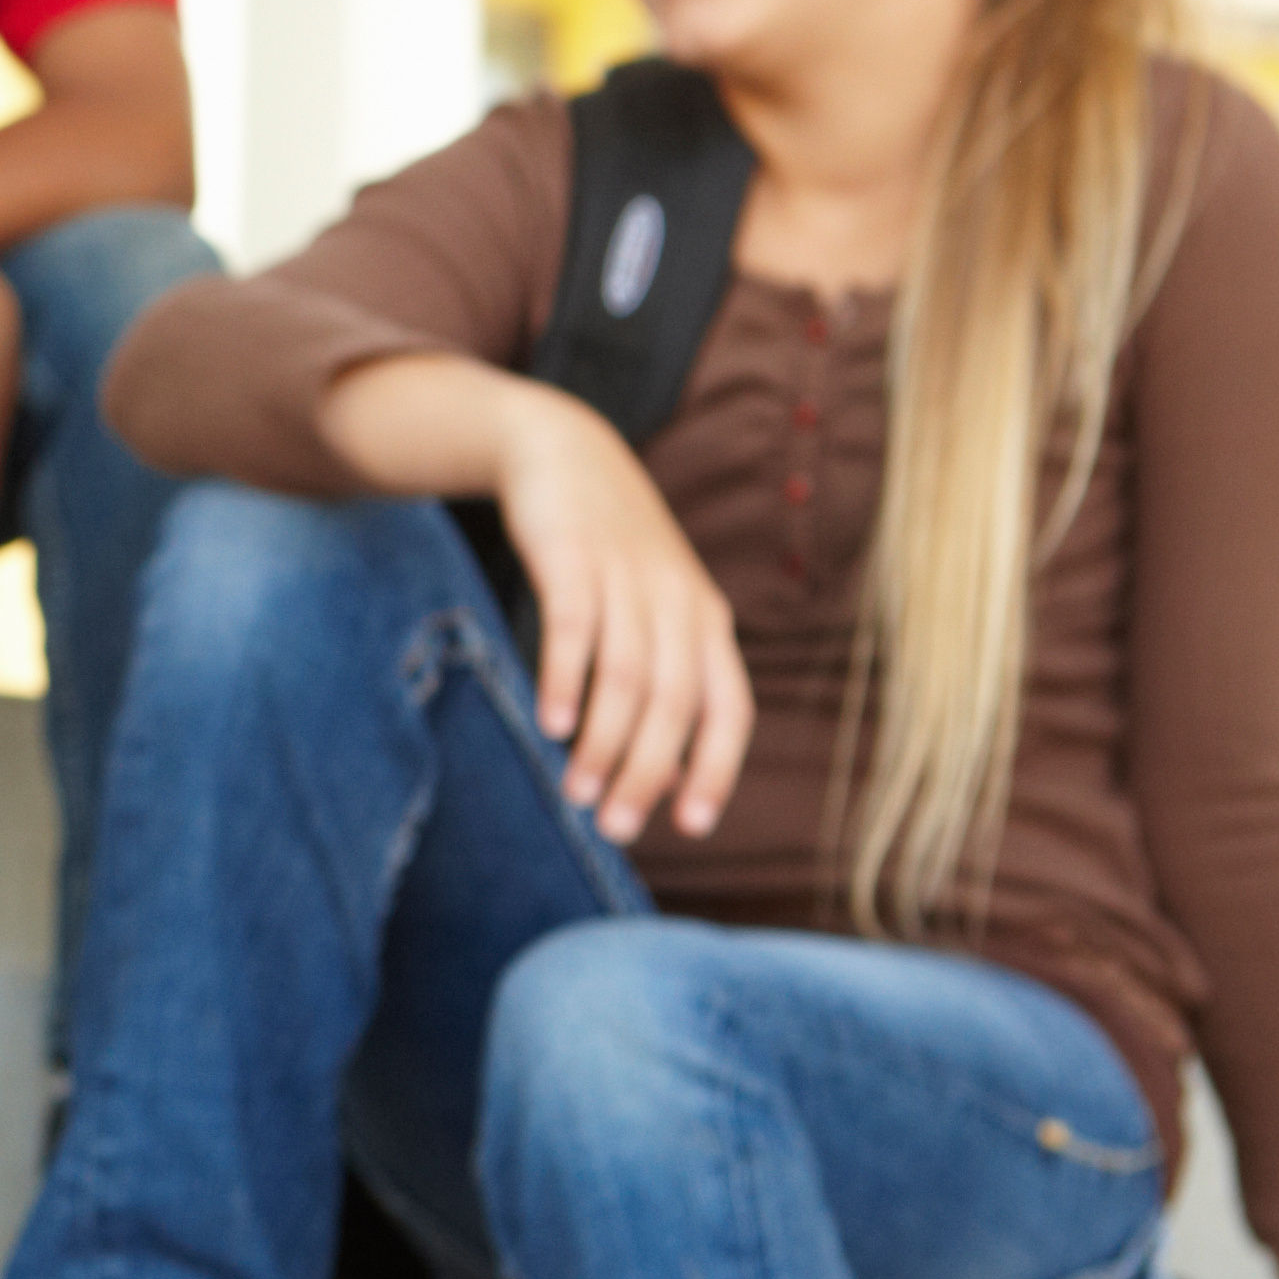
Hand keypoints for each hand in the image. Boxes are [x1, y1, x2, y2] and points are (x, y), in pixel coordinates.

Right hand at [475, 383, 752, 841]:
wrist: (564, 451)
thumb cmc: (610, 554)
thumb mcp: (654, 612)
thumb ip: (664, 684)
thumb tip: (663, 780)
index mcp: (709, 623)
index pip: (730, 708)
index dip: (716, 769)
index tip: (689, 826)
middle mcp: (679, 602)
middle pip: (675, 704)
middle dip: (647, 773)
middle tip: (612, 827)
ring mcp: (628, 577)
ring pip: (627, 676)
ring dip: (604, 743)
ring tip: (575, 795)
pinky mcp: (574, 556)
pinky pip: (575, 628)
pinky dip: (565, 681)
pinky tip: (549, 726)